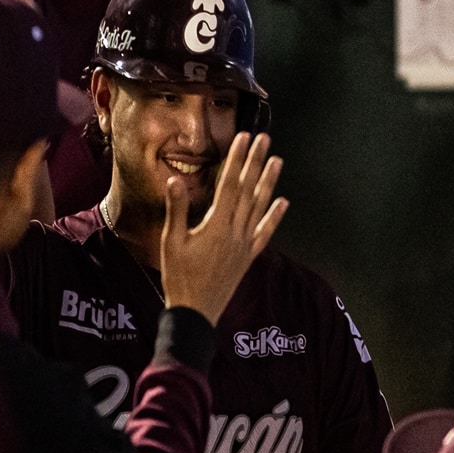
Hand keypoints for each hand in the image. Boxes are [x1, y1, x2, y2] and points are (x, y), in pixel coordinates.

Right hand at [159, 133, 288, 325]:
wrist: (196, 313)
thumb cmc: (179, 278)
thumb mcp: (171, 242)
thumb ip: (177, 210)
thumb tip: (175, 180)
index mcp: (216, 225)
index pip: (230, 184)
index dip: (237, 159)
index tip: (243, 139)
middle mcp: (235, 232)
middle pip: (248, 190)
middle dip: (256, 162)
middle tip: (265, 140)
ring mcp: (244, 245)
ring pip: (260, 207)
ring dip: (269, 183)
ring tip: (277, 161)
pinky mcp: (247, 257)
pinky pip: (264, 233)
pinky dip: (274, 217)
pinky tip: (282, 203)